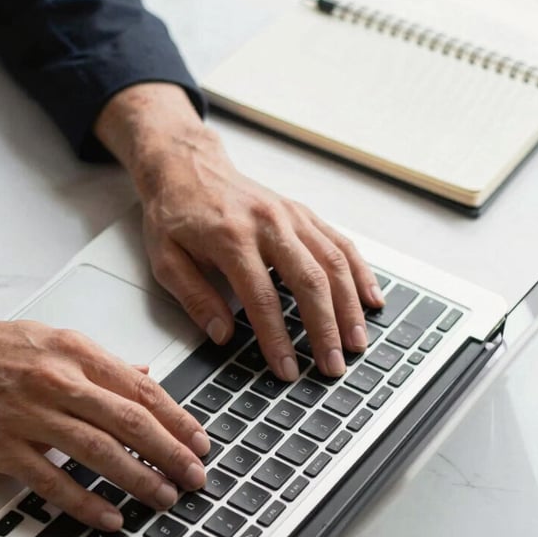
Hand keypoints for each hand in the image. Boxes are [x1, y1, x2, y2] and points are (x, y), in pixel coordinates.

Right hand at [0, 297, 208, 529]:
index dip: (177, 419)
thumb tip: (143, 373)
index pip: (141, 389)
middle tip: (196, 477)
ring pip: (100, 452)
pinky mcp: (3, 447)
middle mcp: (57, 380)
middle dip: (171, 453)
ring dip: (139, 480)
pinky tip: (110, 516)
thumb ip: (100, 360)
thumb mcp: (49, 338)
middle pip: (130, 422)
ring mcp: (29, 415)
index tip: (199, 441)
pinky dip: (86, 502)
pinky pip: (54, 481)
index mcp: (74, 351)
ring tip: (165, 498)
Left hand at [96, 84, 384, 380]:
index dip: (277, 339)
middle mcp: (268, 224)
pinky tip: (371, 299)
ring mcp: (291, 216)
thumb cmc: (175, 215)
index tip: (287, 370)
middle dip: (325, 329)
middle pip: (309, 281)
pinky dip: (360, 272)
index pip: (261, 298)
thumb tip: (223, 335)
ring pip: (333, 262)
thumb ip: (194, 297)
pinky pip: (340, 243)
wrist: (187, 166)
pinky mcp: (302, 213)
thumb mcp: (165, 259)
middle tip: (333, 366)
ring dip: (349, 307)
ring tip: (357, 343)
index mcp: (231, 238)